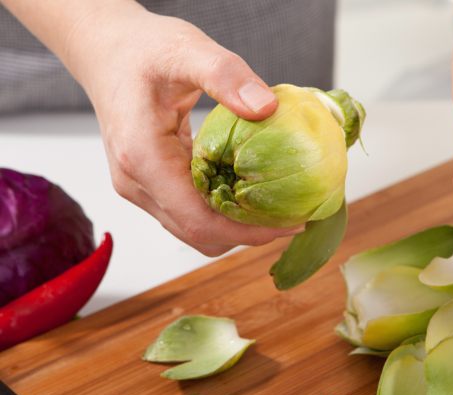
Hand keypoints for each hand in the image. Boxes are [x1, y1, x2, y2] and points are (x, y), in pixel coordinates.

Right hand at [66, 3, 297, 255]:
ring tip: (278, 209)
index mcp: (142, 158)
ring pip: (193, 230)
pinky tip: (252, 192)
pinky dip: (221, 212)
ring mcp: (139, 187)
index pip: (199, 220)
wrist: (106, 49)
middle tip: (294, 218)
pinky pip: (189, 212)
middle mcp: (136, 182)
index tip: (291, 224)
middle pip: (199, 234)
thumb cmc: (143, 49)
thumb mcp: (189, 50)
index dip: (248, 232)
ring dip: (236, 227)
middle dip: (249, 234)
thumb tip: (268, 109)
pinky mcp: (148, 185)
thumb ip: (226, 76)